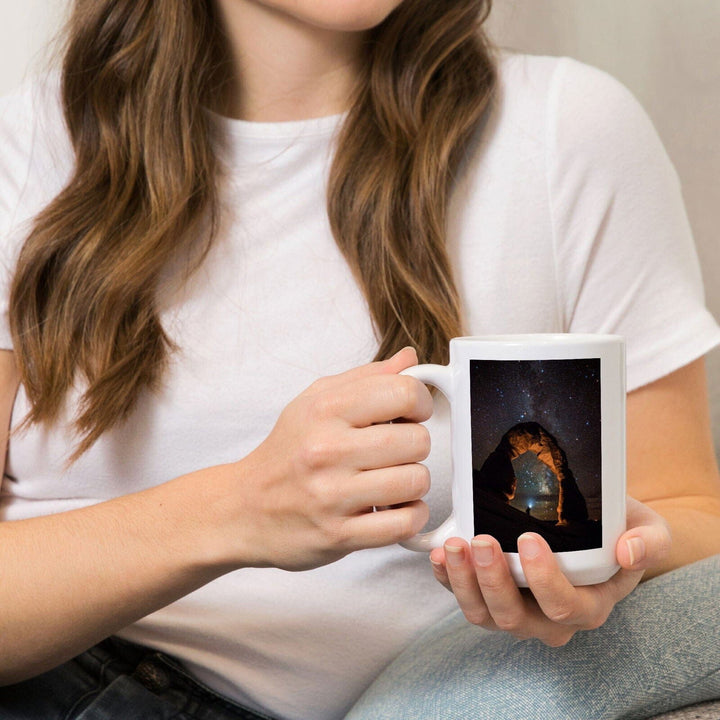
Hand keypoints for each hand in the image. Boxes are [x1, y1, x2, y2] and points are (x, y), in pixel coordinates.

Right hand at [222, 347, 432, 570]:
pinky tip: (395, 508)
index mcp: (324, 409)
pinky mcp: (338, 534)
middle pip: (417, 440)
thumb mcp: (315, 400)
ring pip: (415, 481)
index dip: (420, 403)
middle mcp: (327, 450)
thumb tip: (410, 358)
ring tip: (393, 480)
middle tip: (397, 451)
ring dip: (413, 482)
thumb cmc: (286, 451)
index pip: (404, 393)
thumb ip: (366, 377)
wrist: (243, 508)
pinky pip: (404, 523)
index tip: (412, 414)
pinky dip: (411, 515)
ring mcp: (332, 495)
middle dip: (416, 445)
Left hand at [429, 496, 670, 645]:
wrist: (595, 529)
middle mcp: (550, 619)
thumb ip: (649, 542)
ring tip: (453, 546)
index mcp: (589, 606)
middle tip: (481, 541)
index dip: (544, 579)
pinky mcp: (490, 596)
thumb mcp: (649, 529)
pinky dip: (446, 580)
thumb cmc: (619, 529)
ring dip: (463, 582)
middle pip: (515, 617)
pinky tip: (438, 555)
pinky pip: (464, 598)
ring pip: (484, 615)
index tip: (528, 540)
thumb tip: (629, 551)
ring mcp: (517, 611)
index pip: (565, 606)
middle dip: (493, 581)